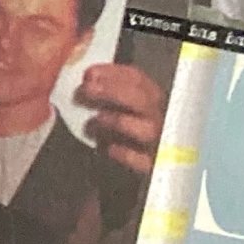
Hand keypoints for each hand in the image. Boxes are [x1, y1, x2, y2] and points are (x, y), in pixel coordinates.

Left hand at [75, 62, 164, 176]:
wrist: (136, 170)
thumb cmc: (122, 133)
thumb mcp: (117, 108)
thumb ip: (106, 93)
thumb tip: (86, 80)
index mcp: (150, 99)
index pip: (138, 79)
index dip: (113, 73)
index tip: (90, 73)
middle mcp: (157, 117)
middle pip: (142, 99)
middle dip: (113, 91)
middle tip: (88, 89)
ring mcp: (157, 143)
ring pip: (146, 129)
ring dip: (119, 120)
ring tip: (97, 119)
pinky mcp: (151, 167)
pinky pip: (141, 160)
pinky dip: (125, 153)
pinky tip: (108, 148)